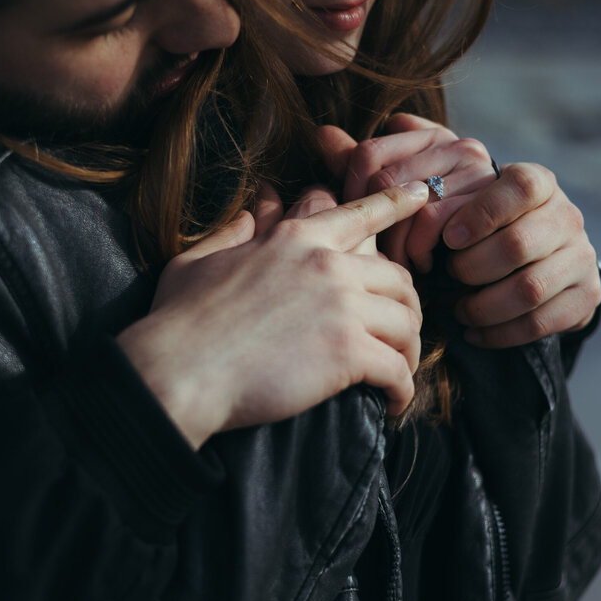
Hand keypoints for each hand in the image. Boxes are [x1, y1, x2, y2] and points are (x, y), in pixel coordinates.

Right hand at [117, 182, 429, 448]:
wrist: (179, 368)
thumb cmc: (180, 318)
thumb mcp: (198, 260)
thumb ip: (230, 233)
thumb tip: (246, 215)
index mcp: (295, 239)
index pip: (359, 212)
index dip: (396, 203)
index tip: (421, 196)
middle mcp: (326, 264)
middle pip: (398, 277)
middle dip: (407, 307)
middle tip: (399, 333)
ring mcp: (340, 306)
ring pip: (407, 323)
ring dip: (406, 353)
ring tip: (394, 374)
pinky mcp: (346, 351)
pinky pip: (398, 371)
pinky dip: (401, 391)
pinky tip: (390, 404)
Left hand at [321, 115, 497, 272]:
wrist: (502, 265)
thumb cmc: (434, 234)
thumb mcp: (395, 201)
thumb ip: (360, 166)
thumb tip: (322, 133)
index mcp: (434, 138)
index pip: (368, 152)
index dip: (352, 194)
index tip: (355, 225)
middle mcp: (462, 147)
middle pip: (385, 180)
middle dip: (372, 225)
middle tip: (374, 253)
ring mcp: (484, 172)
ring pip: (410, 203)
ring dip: (397, 244)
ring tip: (400, 263)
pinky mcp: (498, 202)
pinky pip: (436, 221)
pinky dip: (422, 251)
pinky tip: (427, 265)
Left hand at [443, 163, 600, 346]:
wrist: (540, 259)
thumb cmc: (486, 227)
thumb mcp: (470, 202)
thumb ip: (439, 196)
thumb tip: (397, 171)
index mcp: (538, 183)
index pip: (520, 187)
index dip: (481, 214)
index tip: (449, 238)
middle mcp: (566, 216)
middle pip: (517, 245)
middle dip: (471, 268)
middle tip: (449, 275)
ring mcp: (581, 256)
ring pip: (528, 289)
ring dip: (482, 306)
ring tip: (459, 310)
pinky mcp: (587, 295)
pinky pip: (540, 322)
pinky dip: (499, 333)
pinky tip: (475, 332)